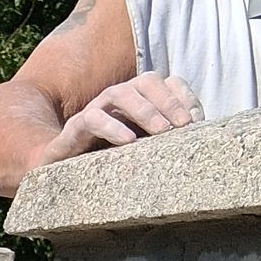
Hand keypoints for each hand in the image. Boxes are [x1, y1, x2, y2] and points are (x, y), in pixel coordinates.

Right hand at [40, 72, 199, 164]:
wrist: (60, 180)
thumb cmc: (107, 165)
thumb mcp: (144, 154)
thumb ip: (168, 143)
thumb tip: (200, 140)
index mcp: (139, 102)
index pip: (167, 83)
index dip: (184, 96)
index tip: (199, 121)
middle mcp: (118, 100)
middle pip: (146, 81)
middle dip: (168, 100)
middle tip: (184, 126)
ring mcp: (95, 111)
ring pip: (120, 93)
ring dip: (145, 110)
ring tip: (162, 131)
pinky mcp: (74, 129)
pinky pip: (91, 119)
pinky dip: (111, 127)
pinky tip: (128, 141)